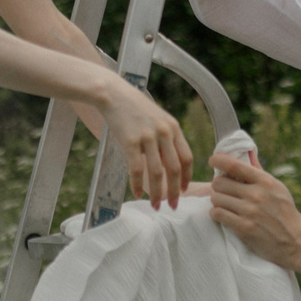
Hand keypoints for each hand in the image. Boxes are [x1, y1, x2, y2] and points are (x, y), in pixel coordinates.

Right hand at [101, 80, 195, 207]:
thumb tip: (168, 166)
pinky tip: (137, 194)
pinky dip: (137, 185)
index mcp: (174, 127)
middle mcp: (164, 132)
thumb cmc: (134, 108)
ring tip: (155, 205)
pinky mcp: (130, 141)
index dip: (186, 177)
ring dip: (157, 193)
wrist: (113, 94)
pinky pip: (136, 169)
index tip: (183, 191)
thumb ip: (165, 139)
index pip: (187, 158)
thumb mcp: (157, 120)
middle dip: (175, 191)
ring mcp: (147, 136)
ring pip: (156, 173)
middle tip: (173, 206)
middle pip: (174, 169)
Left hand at [206, 151, 300, 270]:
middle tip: (223, 191)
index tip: (213, 160)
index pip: (234, 165)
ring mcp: (249, 211)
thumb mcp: (278, 188)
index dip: (218, 160)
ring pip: (216, 198)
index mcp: (265, 181)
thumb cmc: (285, 213)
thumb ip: (260, 172)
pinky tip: (223, 215)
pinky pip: (217, 214)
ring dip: (217, 201)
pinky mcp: (243, 228)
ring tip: (225, 204)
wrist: (295, 241)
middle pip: (219, 182)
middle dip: (218, 186)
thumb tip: (248, 154)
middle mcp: (256, 194)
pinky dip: (216, 213)